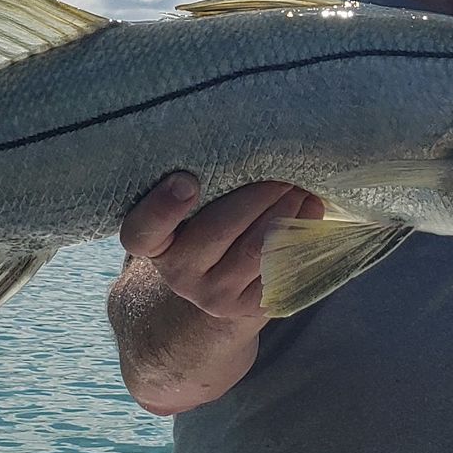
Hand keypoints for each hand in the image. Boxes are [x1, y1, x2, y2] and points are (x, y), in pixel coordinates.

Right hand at [119, 175, 324, 324]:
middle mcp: (178, 273)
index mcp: (153, 243)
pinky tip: (310, 210)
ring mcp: (214, 295)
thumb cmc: (203, 224)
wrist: (217, 283)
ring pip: (254, 250)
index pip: (142, 231)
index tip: (187, 181)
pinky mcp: (250, 305)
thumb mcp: (187, 209)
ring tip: (299, 188)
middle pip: (217, 231)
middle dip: (256, 197)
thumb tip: (245, 147)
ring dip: (283, 213)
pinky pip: (279, 268)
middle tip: (282, 173)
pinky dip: (299, 234)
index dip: (162, 208)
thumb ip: (196, 184)